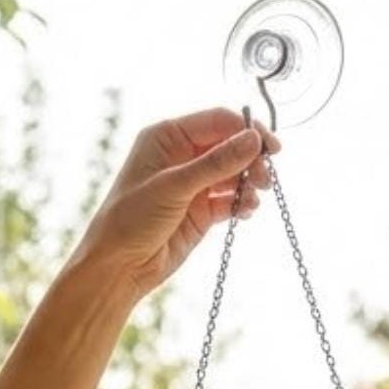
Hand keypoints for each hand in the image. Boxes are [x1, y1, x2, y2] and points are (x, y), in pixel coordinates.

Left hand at [65, 108, 277, 301]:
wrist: (118, 268)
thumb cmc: (130, 220)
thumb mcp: (174, 186)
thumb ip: (216, 163)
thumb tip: (254, 139)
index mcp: (167, 137)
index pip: (217, 121)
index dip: (246, 130)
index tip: (270, 148)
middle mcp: (181, 155)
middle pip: (230, 145)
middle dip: (250, 159)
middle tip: (265, 179)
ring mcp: (193, 184)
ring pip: (233, 173)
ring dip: (249, 182)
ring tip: (256, 197)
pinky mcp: (201, 211)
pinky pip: (230, 200)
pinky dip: (242, 203)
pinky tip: (247, 211)